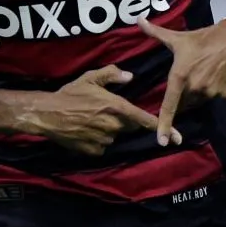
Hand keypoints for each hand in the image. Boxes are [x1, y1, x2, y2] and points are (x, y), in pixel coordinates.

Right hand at [37, 65, 177, 155]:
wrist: (47, 115)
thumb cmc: (70, 93)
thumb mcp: (91, 77)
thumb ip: (112, 75)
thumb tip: (130, 76)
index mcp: (116, 107)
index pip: (144, 119)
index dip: (162, 127)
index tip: (178, 137)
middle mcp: (113, 126)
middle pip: (130, 127)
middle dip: (124, 120)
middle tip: (107, 110)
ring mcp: (104, 141)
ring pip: (116, 136)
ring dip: (110, 129)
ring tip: (91, 118)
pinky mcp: (94, 151)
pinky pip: (103, 145)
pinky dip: (98, 139)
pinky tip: (85, 129)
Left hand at [138, 17, 225, 146]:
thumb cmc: (204, 38)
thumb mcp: (178, 37)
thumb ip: (155, 32)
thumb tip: (138, 20)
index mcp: (180, 76)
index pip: (169, 105)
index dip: (164, 125)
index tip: (161, 141)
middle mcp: (195, 87)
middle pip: (184, 101)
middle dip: (184, 93)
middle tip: (190, 74)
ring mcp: (211, 92)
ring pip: (199, 99)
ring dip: (199, 91)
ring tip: (204, 71)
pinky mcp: (225, 94)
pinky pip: (214, 97)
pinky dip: (213, 89)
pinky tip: (217, 74)